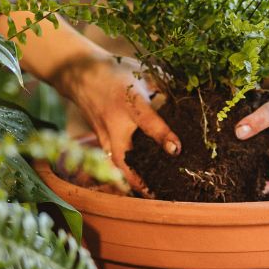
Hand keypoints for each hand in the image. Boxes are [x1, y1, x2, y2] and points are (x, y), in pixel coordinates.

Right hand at [52, 53, 180, 194]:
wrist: (79, 73)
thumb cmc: (116, 72)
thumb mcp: (142, 72)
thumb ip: (164, 87)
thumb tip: (188, 98)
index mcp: (129, 101)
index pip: (147, 121)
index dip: (163, 136)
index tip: (176, 150)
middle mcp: (114, 122)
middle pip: (125, 157)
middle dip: (141, 179)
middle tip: (161, 194)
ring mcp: (104, 134)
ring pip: (118, 164)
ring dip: (134, 181)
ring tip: (153, 196)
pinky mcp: (100, 140)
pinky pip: (113, 160)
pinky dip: (126, 173)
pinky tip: (140, 184)